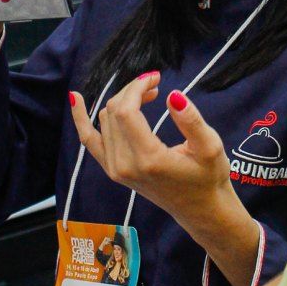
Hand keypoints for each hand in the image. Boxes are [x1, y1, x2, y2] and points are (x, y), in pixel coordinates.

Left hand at [70, 73, 262, 285]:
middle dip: (132, 90)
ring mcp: (114, 169)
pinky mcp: (111, 170)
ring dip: (122, 100)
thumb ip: (192, 121)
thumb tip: (172, 95)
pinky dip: (81, 119)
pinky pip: (90, 140)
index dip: (137, 88)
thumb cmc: (208, 177)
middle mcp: (125, 166)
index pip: (127, 111)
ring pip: (105, 120)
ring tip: (148, 95)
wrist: (199, 208)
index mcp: (148, 159)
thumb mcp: (210, 147)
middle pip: (114, 112)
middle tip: (156, 83)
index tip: (156, 77)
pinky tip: (76, 98)